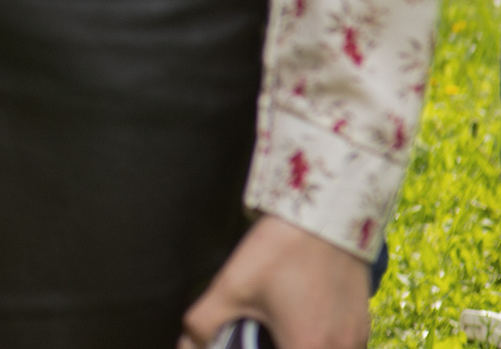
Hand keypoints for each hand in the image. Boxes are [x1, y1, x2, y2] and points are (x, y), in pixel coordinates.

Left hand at [179, 216, 369, 348]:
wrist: (326, 216)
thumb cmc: (280, 251)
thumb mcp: (232, 285)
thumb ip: (205, 323)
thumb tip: (188, 346)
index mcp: (308, 348)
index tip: (249, 344)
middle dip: (278, 348)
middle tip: (259, 337)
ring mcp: (357, 340)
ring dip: (301, 347)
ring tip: (277, 331)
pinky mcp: (363, 326)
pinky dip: (319, 344)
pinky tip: (300, 324)